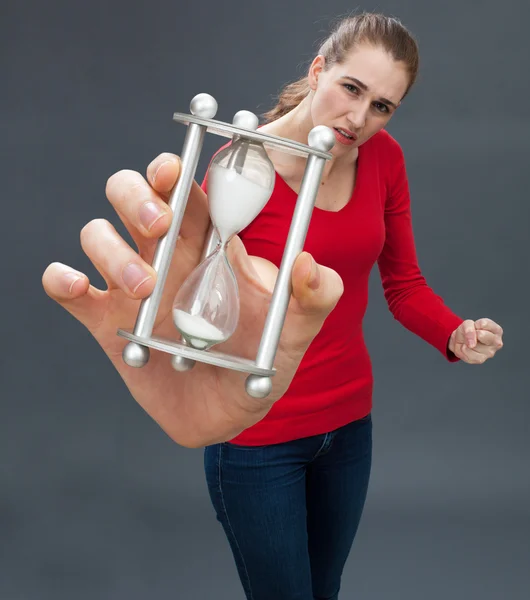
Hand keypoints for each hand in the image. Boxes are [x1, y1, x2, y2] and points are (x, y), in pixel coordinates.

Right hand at [42, 153, 343, 446]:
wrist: (228, 413)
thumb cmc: (261, 362)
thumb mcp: (297, 331)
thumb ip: (316, 297)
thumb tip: (308, 263)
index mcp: (208, 244)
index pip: (184, 189)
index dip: (173, 172)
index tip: (174, 173)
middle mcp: (166, 255)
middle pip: (131, 197)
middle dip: (136, 198)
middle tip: (159, 228)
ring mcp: (132, 287)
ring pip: (97, 236)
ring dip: (110, 251)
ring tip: (144, 288)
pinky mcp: (107, 322)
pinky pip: (70, 289)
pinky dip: (63, 280)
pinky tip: (78, 288)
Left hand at [448, 318, 503, 363]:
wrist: (460, 340)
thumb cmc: (468, 330)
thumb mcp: (467, 324)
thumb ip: (469, 329)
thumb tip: (471, 345)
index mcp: (497, 330)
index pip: (484, 324)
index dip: (475, 324)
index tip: (476, 327)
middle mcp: (497, 343)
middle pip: (481, 335)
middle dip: (471, 334)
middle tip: (472, 335)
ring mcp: (490, 353)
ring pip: (472, 345)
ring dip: (466, 342)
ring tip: (469, 342)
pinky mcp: (480, 360)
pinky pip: (466, 352)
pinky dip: (462, 349)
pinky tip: (467, 348)